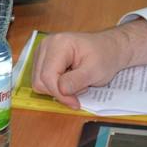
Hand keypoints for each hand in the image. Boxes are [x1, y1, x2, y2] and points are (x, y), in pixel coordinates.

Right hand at [31, 20, 146, 108]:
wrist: (108, 48)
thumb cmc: (104, 56)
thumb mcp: (95, 71)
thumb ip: (77, 80)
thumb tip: (61, 90)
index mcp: (58, 43)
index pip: (48, 76)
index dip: (59, 94)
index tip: (76, 103)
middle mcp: (46, 45)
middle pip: (40, 80)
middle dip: (59, 91)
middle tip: (80, 89)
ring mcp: (42, 51)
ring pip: (39, 81)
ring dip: (57, 89)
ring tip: (76, 82)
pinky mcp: (42, 58)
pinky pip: (42, 79)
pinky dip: (55, 85)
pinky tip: (69, 79)